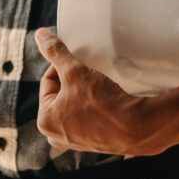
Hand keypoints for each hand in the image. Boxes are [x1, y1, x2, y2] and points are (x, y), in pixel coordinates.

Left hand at [35, 28, 170, 155]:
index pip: (48, 82)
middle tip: (87, 74)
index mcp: (44, 121)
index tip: (77, 62)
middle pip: (60, 95)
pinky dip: (94, 107)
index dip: (62, 67)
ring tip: (97, 86)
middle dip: (72, 82)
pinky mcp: (94, 143)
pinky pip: (89, 118)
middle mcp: (56, 136)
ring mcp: (75, 142)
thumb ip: (55, 52)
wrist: (138, 127)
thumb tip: (40, 35)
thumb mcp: (75, 71)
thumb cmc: (103, 103)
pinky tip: (105, 100)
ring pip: (74, 106)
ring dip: (83, 94)